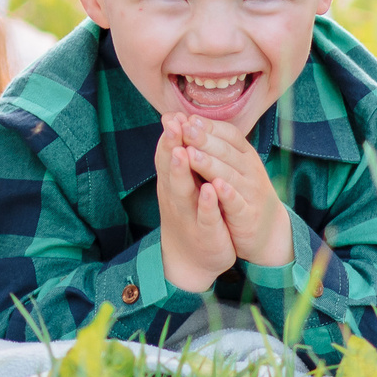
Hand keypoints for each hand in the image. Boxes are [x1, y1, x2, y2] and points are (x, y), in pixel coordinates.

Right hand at [155, 118, 234, 293]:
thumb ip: (177, 157)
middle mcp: (175, 196)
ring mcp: (188, 215)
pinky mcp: (206, 233)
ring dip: (182, 172)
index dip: (168, 136)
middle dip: (171, 146)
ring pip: (183, 191)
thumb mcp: (179, 186)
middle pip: (170, 168)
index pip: (166, 154)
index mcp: (171, 183)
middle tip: (171, 125)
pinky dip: (206, 203)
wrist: (190, 261)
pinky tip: (210, 190)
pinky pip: (206, 217)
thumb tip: (173, 121)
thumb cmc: (186, 214)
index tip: (170, 115)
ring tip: (184, 152)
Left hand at [176, 117, 293, 267]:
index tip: (187, 119)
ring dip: (210, 164)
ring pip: (229, 175)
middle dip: (204, 140)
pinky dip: (227, 194)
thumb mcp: (228, 166)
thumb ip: (209, 145)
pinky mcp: (248, 215)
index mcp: (245, 155)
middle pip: (226, 151)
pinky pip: (237, 203)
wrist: (268, 230)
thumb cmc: (240, 191)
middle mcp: (251, 169)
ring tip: (190, 154)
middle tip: (184, 129)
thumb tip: (183, 120)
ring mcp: (251, 192)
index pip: (228, 134)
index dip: (209, 126)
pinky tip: (214, 186)